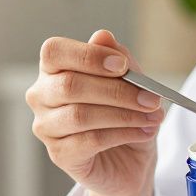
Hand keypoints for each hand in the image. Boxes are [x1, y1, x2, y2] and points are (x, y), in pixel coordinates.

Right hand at [27, 29, 164, 195]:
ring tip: (153, 117)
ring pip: (81, 115)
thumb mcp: (130, 82)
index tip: (122, 65)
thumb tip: (102, 36)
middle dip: (117, 91)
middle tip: (151, 98)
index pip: (54, 52)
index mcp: (54, 70)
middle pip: (70, 85)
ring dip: (125, 114)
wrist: (130, 159)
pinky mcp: (59, 154)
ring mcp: (46, 127)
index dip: (88, 56)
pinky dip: (123, 134)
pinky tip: (144, 132)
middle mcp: (42, 96)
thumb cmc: (124, 113)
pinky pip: (90, 141)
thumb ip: (117, 59)